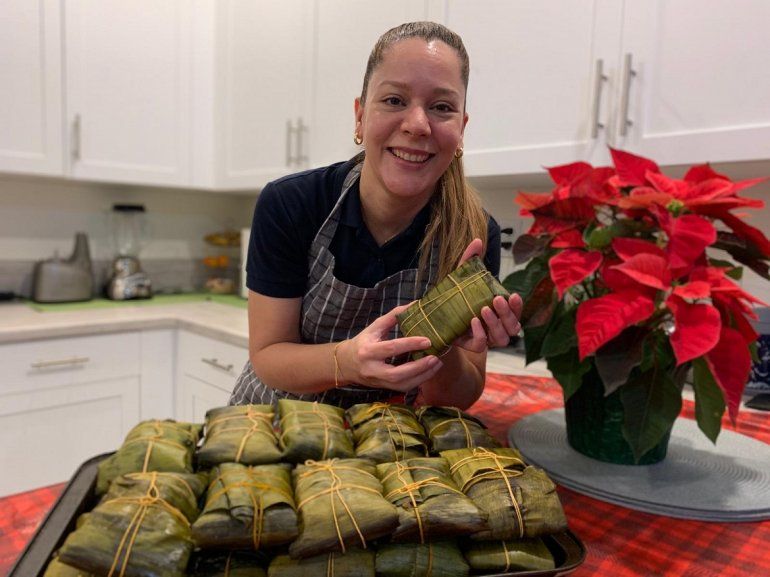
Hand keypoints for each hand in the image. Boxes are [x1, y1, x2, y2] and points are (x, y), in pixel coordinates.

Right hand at [336, 303, 442, 392]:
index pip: (391, 348)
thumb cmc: (364, 342)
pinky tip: (429, 371)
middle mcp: (371, 369)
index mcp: (368, 351)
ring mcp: (378, 381)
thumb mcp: (375, 327)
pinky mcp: (384, 388)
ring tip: (437, 364)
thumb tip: (415, 304)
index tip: (428, 340)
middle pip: (397, 373)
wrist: (346, 364)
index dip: (410, 344)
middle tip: (435, 357)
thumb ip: (394, 316)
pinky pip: (403, 388)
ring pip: (402, 384)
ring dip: (422, 376)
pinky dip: (418, 380)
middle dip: (418, 367)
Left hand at [452, 238, 523, 352]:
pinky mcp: (471, 345)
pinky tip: (473, 321)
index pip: (516, 312)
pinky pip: (481, 345)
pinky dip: (481, 334)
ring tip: (484, 309)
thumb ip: (469, 260)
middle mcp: (496, 326)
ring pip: (502, 339)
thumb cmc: (453, 296)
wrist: (432, 315)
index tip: (513, 294)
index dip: (518, 306)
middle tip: (497, 299)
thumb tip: (477, 241)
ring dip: (496, 324)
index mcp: (499, 312)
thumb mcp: (461, 277)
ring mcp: (485, 337)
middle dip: (507, 313)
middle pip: (513, 327)